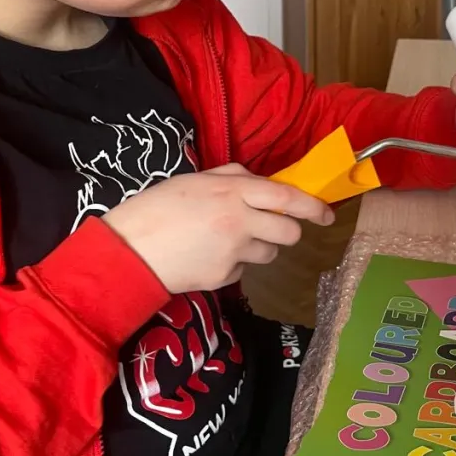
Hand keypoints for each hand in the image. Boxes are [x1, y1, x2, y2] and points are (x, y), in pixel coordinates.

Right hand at [104, 164, 333, 292]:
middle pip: (288, 233)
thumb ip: (232, 178)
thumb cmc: (156, 208)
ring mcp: (233, 252)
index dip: (312, 206)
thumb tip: (261, 182)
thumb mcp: (195, 180)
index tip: (327, 213)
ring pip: (268, 254)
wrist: (128, 250)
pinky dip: (232, 264)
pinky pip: (242, 270)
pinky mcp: (224, 277)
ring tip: (225, 242)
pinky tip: (206, 257)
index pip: (286, 197)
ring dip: (258, 249)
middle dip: (288, 233)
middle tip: (271, 230)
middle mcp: (239, 221)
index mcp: (232, 192)